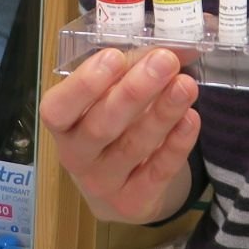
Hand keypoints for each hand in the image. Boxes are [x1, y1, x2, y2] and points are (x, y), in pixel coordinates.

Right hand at [40, 47, 200, 225]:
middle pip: (101, 126)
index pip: (58, 109)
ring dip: (163, 113)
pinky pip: (157, 172)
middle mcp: (76, 156)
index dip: (84, 84)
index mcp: (63, 125)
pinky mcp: (134, 202)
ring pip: (133, 147)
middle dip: (134, 92)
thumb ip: (133, 70)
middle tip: (164, 62)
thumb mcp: (113, 96)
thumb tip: (173, 46)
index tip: (114, 56)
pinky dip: (176, 144)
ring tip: (186, 85)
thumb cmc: (114, 126)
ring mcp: (103, 184)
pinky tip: (191, 119)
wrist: (122, 186)